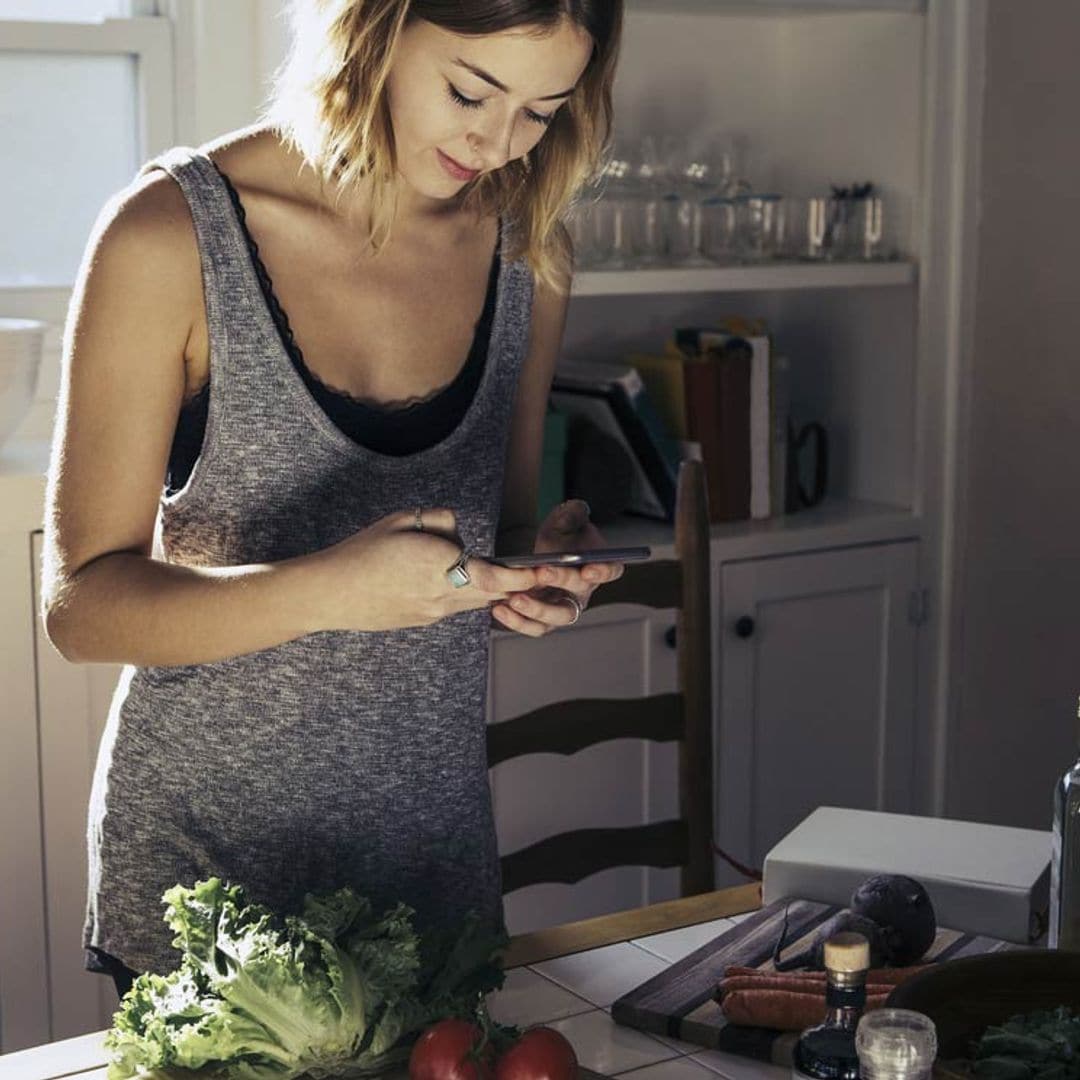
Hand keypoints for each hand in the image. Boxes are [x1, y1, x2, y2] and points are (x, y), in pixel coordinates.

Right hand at [309, 508, 539, 631]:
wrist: (331, 593)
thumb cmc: (363, 550)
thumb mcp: (403, 520)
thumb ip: (441, 522)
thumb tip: (461, 533)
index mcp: (438, 564)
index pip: (494, 577)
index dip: (523, 576)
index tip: (544, 570)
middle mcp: (441, 594)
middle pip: (492, 593)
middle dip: (516, 583)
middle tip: (538, 572)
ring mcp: (432, 612)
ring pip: (475, 602)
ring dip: (490, 589)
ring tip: (502, 574)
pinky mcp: (424, 620)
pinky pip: (455, 607)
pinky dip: (466, 594)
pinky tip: (457, 580)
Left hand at [491, 499, 624, 637]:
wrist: (537, 557)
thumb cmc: (557, 541)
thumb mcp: (562, 522)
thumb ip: (571, 514)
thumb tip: (577, 509)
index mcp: (595, 567)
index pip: (609, 571)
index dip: (603, 571)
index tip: (588, 568)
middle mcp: (582, 593)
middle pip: (578, 594)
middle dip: (561, 583)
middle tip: (542, 572)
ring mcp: (563, 610)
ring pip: (556, 617)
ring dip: (536, 610)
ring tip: (516, 599)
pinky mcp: (543, 621)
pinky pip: (534, 627)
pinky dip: (517, 622)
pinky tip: (500, 609)